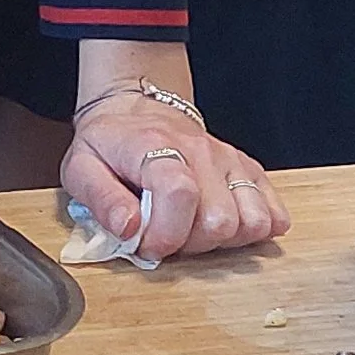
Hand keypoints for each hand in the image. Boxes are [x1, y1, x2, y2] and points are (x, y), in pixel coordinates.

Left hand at [62, 79, 287, 261]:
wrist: (138, 110)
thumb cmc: (110, 146)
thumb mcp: (81, 169)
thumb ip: (101, 200)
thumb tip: (130, 229)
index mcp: (155, 147)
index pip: (180, 194)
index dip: (164, 235)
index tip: (146, 244)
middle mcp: (201, 151)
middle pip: (220, 220)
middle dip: (191, 244)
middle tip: (167, 236)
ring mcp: (230, 161)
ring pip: (252, 222)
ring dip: (223, 241)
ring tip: (193, 231)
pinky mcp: (250, 170)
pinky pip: (273, 214)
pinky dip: (254, 231)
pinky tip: (224, 226)